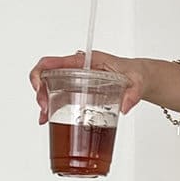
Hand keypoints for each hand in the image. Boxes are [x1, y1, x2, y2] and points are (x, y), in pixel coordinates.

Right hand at [28, 51, 146, 123]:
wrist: (140, 78)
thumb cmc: (135, 74)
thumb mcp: (137, 82)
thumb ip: (133, 93)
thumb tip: (125, 107)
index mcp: (86, 61)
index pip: (55, 61)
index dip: (41, 73)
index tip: (39, 88)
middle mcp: (78, 69)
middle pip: (48, 76)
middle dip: (41, 92)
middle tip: (44, 110)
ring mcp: (77, 81)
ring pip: (51, 88)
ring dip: (44, 102)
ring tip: (44, 118)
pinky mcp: (79, 92)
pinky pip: (60, 98)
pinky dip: (52, 108)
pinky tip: (48, 119)